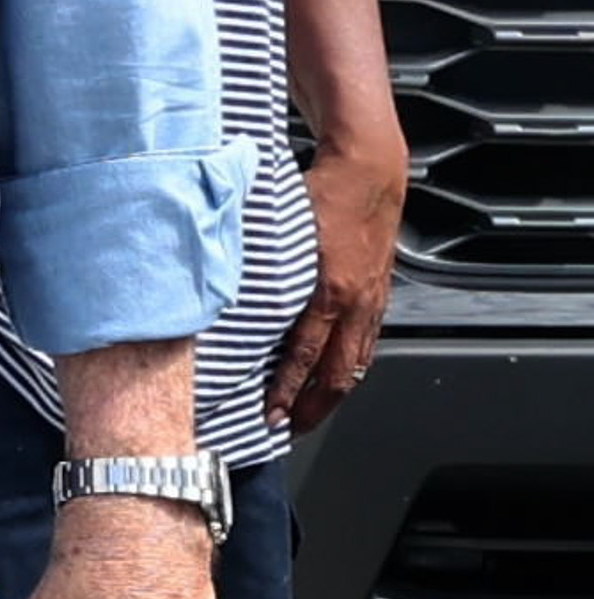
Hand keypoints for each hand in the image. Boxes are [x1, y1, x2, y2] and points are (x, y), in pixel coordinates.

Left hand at [267, 131, 405, 432]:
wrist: (370, 169)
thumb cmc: (321, 189)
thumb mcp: (282, 225)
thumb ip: (255, 258)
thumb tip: (218, 284)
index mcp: (329, 287)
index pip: (305, 354)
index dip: (286, 389)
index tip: (267, 412)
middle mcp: (355, 301)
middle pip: (336, 374)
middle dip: (310, 408)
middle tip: (285, 429)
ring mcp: (372, 301)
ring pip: (355, 365)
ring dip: (331, 396)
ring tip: (307, 415)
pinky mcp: (379, 295)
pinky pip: (368, 344)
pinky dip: (351, 368)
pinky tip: (336, 378)